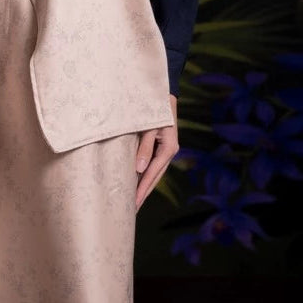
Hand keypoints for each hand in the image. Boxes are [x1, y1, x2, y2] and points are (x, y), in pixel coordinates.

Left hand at [134, 94, 178, 210]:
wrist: (164, 93)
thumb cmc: (154, 108)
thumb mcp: (149, 126)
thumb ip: (144, 147)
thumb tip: (138, 169)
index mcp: (168, 148)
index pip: (152, 174)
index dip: (142, 189)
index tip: (134, 203)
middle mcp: (170, 151)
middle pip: (155, 177)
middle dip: (144, 193)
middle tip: (132, 209)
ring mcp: (167, 149)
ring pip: (155, 172)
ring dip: (145, 185)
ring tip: (135, 200)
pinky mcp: (163, 146)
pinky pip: (154, 164)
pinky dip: (146, 174)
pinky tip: (139, 181)